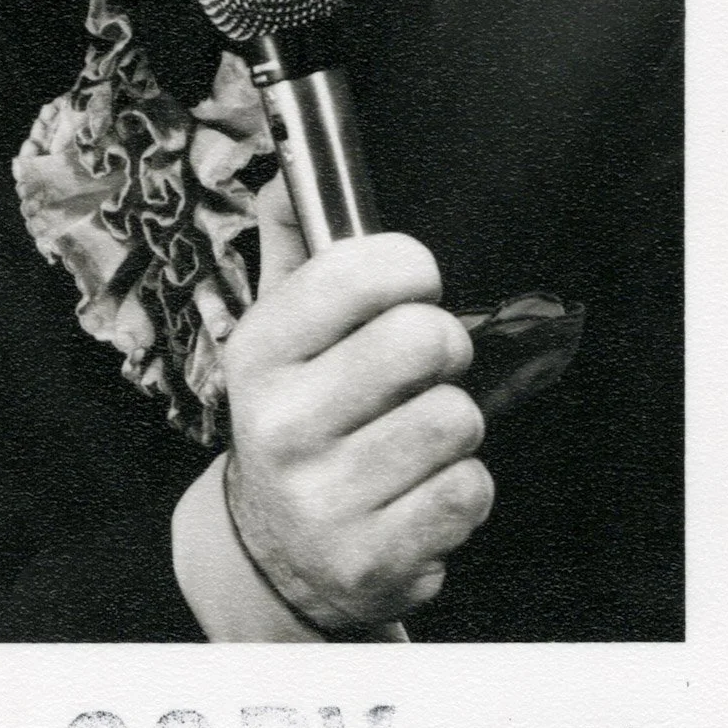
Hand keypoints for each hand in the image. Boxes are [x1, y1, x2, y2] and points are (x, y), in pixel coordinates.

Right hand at [223, 176, 493, 631]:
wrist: (275, 554)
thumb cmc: (298, 416)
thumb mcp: (277, 332)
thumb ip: (292, 244)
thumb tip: (293, 169)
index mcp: (258, 352)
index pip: (359, 270)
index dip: (409, 267)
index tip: (410, 285)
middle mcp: (282, 424)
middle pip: (425, 339)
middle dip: (444, 347)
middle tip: (420, 369)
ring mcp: (325, 498)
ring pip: (457, 418)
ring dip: (452, 425)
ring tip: (410, 438)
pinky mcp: (373, 557)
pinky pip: (469, 490)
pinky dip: (460, 487)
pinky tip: (416, 491)